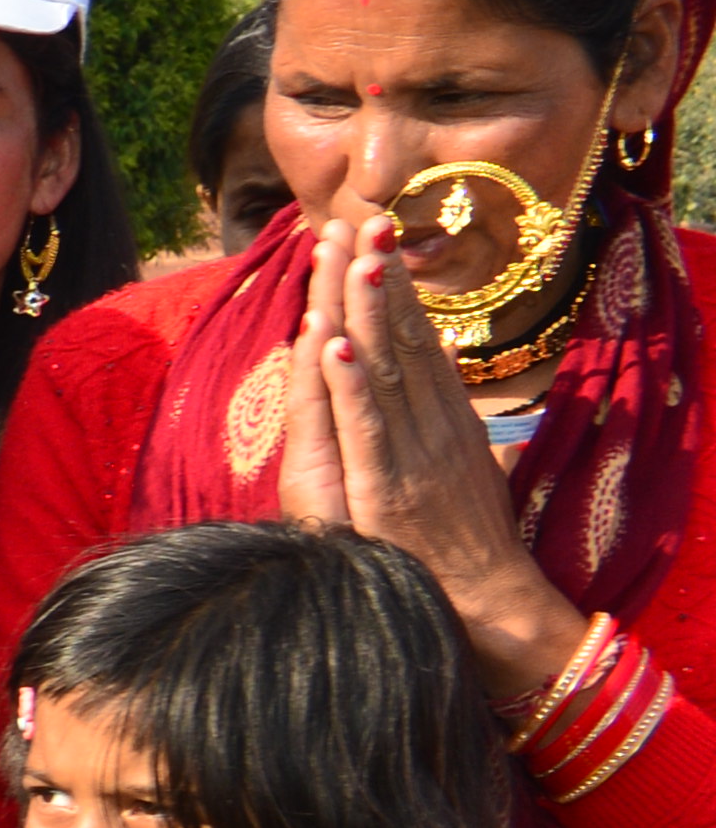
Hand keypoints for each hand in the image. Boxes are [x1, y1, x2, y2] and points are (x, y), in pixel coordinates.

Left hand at [281, 212, 587, 699]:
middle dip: (378, 282)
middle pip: (402, 342)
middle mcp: (433, 427)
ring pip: (384, 373)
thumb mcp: (465, 468)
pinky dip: (350, 387)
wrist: (492, 604)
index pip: (418, 342)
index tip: (375, 243)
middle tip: (360, 223)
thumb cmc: (470, 542)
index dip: (395, 291)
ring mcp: (411, 456)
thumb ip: (448, 417)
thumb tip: (443, 365)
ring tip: (350, 260)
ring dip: (364, 315)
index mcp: (448, 420)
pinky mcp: (387, 490)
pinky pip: (366, 430)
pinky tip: (334, 348)